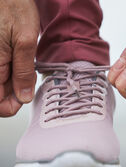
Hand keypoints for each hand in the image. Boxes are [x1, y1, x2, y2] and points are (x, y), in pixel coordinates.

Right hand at [0, 0, 38, 116]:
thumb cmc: (14, 7)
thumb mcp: (26, 41)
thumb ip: (23, 72)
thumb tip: (23, 97)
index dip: (12, 105)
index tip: (25, 94)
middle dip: (16, 90)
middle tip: (28, 73)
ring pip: (0, 85)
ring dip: (15, 80)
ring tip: (24, 62)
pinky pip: (0, 72)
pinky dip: (12, 71)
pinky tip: (19, 58)